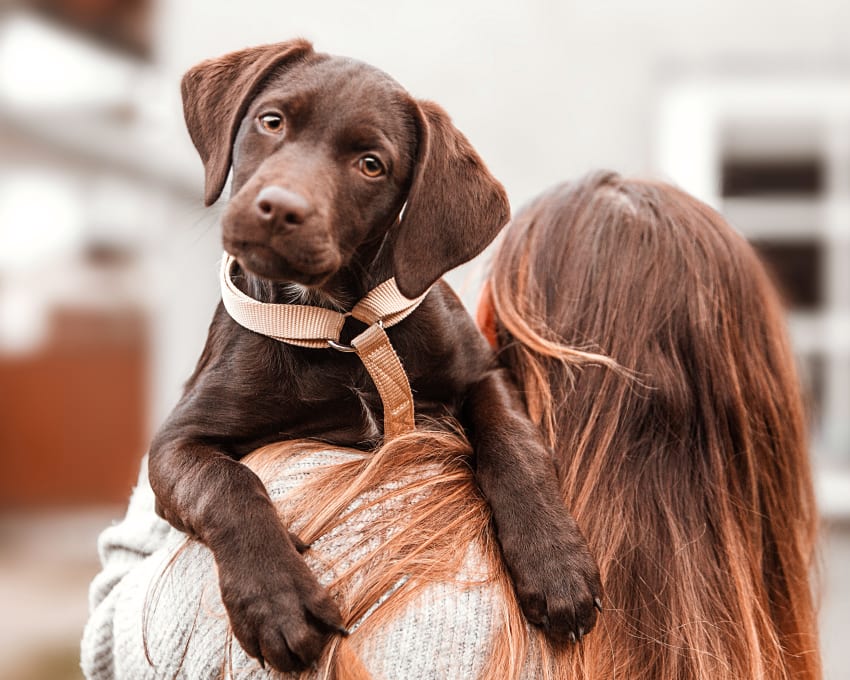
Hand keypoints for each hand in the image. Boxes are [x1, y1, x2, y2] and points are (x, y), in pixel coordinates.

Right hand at [216, 531, 346, 670]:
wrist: (240, 531)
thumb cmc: (272, 539)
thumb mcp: (300, 556)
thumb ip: (308, 577)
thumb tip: (319, 588)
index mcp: (303, 583)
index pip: (328, 613)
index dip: (335, 627)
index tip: (338, 632)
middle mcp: (283, 601)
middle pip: (303, 642)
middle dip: (310, 654)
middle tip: (311, 655)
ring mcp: (259, 611)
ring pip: (277, 653)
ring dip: (286, 661)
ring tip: (290, 660)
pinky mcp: (239, 615)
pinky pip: (252, 647)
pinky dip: (260, 653)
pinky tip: (266, 651)